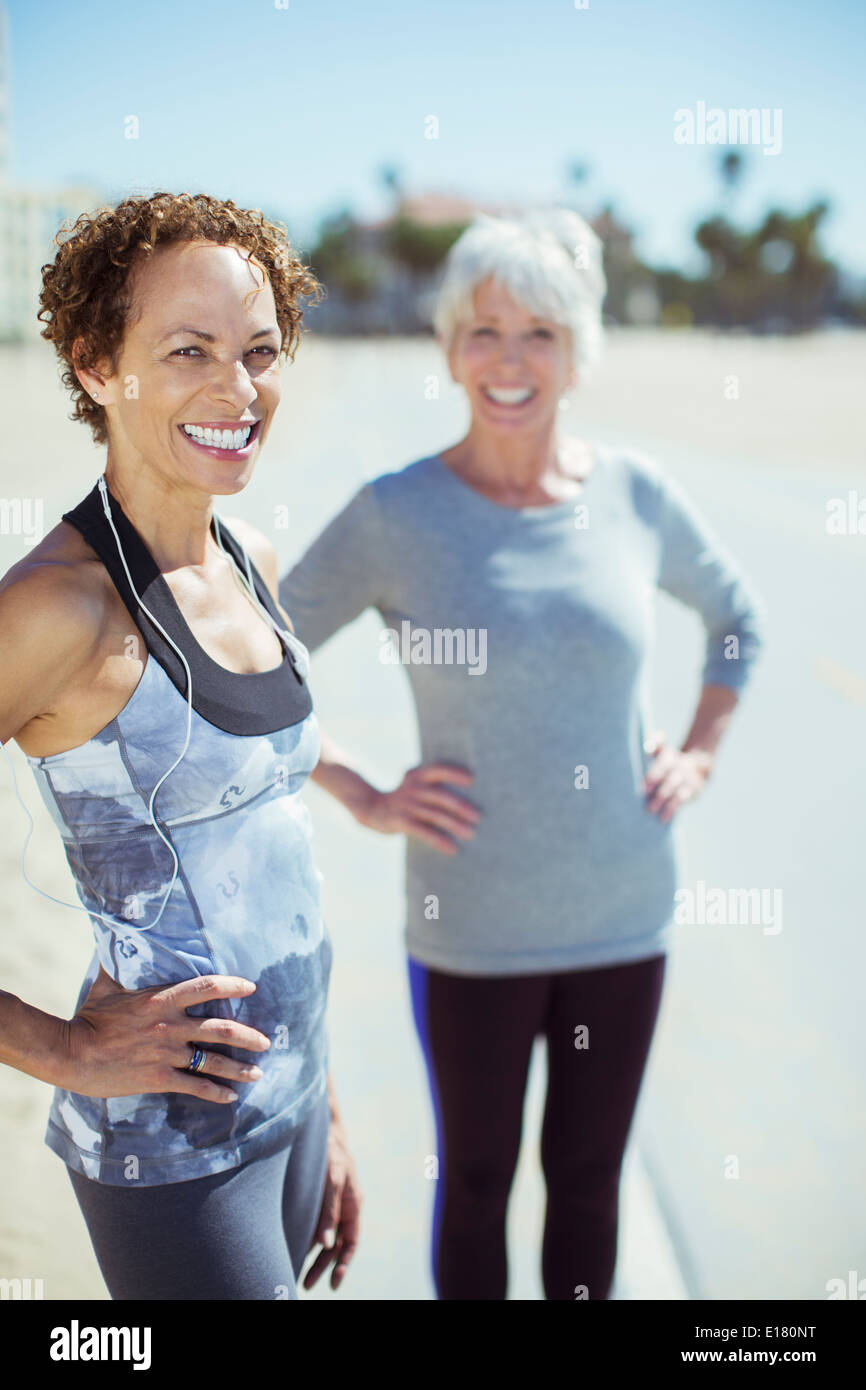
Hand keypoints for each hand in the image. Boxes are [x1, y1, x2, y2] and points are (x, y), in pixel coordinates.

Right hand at [58, 966, 271, 1101]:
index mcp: (161, 1000)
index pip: (206, 987)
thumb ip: (121, 961)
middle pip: (221, 1029)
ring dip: (239, 1068)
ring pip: (213, 1062)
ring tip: (258, 1073)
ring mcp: (166, 1054)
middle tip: (267, 1041)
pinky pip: (194, 1086)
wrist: (71, 1053)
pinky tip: (230, 1097)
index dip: (232, 986)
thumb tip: (119, 930)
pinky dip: (215, 1092)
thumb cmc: (88, 1016)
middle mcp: (170, 1027)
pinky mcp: (158, 1078)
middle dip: (248, 1036)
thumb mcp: (107, 983)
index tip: (251, 987)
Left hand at [302, 1119, 361, 1291]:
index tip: (333, 1283)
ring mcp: (331, 1202)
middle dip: (324, 1266)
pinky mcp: (318, 1197)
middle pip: (336, 1243)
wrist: (321, 1126)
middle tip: (307, 1284)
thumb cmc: (330, 1151)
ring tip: (301, 1273)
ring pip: (325, 1236)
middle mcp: (344, 1206)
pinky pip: (316, 1223)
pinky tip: (297, 1248)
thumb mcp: (332, 1179)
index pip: (351, 1241)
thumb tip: (325, 1244)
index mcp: (353, 1203)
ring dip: (315, 1256)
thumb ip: (329, 1211)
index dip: (344, 1264)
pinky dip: (309, 1238)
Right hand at [356, 762, 480, 854]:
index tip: (472, 780)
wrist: (371, 808)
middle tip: (478, 817)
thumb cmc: (405, 798)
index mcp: (418, 776)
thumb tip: (471, 801)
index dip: (454, 773)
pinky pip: (424, 832)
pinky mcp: (402, 822)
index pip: (438, 769)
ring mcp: (407, 805)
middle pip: (441, 796)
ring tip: (471, 834)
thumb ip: (435, 786)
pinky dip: (439, 841)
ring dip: (455, 826)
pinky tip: (452, 849)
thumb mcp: (415, 785)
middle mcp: (413, 788)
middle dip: (460, 806)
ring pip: (435, 815)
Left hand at [643, 731, 713, 822]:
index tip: (644, 784)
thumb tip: (647, 743)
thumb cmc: (669, 761)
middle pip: (667, 774)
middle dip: (655, 783)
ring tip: (650, 810)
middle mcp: (679, 765)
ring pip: (674, 787)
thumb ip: (654, 744)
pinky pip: (682, 799)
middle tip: (643, 795)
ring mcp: (687, 777)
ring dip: (662, 798)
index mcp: (669, 755)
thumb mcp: (662, 750)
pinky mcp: (693, 790)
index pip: (662, 757)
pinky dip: (672, 809)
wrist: (698, 766)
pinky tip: (663, 817)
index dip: (654, 768)